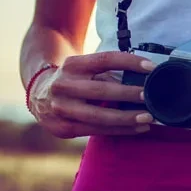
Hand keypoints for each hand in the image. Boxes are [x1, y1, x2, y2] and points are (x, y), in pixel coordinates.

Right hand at [29, 51, 155, 137]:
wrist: (38, 96)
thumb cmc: (75, 81)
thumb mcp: (84, 70)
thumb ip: (108, 73)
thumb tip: (145, 79)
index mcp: (73, 65)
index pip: (105, 60)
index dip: (129, 62)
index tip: (151, 68)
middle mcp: (64, 85)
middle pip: (102, 90)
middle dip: (129, 94)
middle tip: (151, 96)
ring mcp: (61, 108)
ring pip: (99, 116)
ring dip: (127, 118)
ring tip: (149, 118)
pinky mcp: (63, 128)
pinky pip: (97, 130)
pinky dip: (120, 130)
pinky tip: (138, 128)